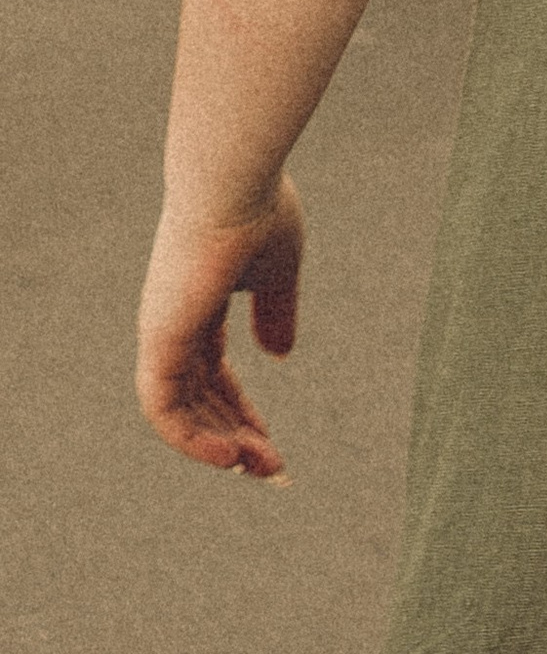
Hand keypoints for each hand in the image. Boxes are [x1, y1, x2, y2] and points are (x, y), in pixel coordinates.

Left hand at [137, 182, 303, 477]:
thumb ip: (276, 312)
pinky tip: (229, 457)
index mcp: (198, 305)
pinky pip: (164, 409)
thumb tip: (279, 355)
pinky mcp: (160, 340)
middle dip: (235, 438)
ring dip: (217, 446)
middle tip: (273, 471)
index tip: (272, 445)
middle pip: (199, 400)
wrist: (235, 182)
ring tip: (259, 469)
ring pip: (179, 413)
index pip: (215, 374)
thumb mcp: (278, 271)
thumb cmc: (258, 211)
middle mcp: (173, 324)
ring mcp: (162, 333)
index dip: (242, 411)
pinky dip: (192, 439)